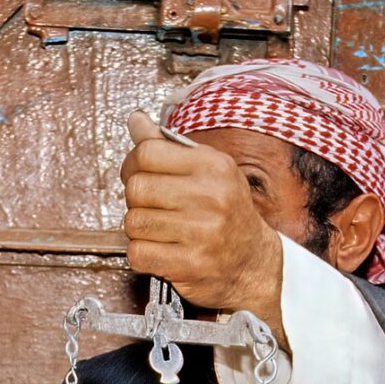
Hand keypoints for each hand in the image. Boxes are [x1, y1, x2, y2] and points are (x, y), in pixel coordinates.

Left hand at [120, 111, 283, 330]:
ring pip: (133, 223)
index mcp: (214, 166)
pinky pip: (138, 254)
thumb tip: (135, 119)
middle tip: (153, 207)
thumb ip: (167, 146)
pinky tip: (162, 250)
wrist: (252, 263)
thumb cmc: (226, 212)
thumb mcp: (206, 171)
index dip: (132, 165)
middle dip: (136, 200)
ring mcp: (201, 233)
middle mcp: (210, 196)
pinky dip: (142, 254)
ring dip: (140, 229)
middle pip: (136, 188)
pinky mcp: (190, 264)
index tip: (139, 175)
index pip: (146, 153)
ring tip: (163, 230)